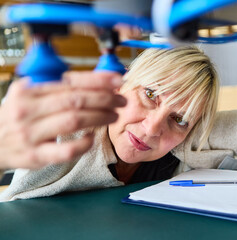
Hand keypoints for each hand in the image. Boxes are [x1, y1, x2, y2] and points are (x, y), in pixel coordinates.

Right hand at [0, 71, 125, 168]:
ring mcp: (31, 134)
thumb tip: (93, 79)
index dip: (97, 80)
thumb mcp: (26, 95)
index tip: (116, 79)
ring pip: (74, 121)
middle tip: (121, 100)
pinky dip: (83, 143)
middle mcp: (28, 111)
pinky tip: (91, 137)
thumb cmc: (15, 118)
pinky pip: (65, 150)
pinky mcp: (35, 156)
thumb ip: (54, 86)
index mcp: (29, 92)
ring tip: (114, 114)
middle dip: (104, 98)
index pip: (70, 82)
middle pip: (75, 101)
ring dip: (100, 117)